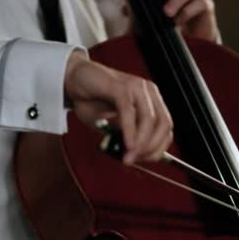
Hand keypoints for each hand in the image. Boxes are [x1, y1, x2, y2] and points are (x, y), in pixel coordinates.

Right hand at [64, 50, 173, 164]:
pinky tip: (125, 144)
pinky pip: (129, 112)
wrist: (72, 79)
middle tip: (135, 160)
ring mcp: (135, 87)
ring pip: (149, 119)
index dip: (158, 147)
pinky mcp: (120, 86)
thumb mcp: (111, 125)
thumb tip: (135, 155)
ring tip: (129, 156)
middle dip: (152, 147)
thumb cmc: (90, 99)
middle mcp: (147, 92)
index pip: (166, 127)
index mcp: (150, 100)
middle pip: (164, 124)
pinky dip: (129, 131)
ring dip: (141, 143)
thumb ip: (125, 137)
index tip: (144, 160)